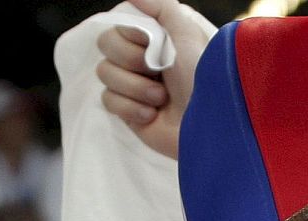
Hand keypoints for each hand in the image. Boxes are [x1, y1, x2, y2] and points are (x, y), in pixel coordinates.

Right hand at [96, 0, 210, 160]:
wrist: (202, 121)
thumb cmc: (198, 74)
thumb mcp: (185, 31)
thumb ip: (159, 7)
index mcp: (152, 36)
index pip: (118, 25)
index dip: (133, 37)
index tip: (153, 46)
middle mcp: (139, 57)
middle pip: (106, 46)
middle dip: (131, 60)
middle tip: (157, 72)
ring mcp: (130, 84)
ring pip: (105, 74)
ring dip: (135, 87)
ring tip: (161, 98)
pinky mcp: (125, 111)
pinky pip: (108, 101)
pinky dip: (131, 108)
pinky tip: (151, 115)